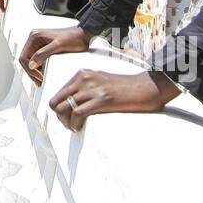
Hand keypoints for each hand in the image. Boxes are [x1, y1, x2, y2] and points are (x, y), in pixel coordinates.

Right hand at [16, 27, 90, 84]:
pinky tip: (43, 73)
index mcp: (35, 36)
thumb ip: (43, 54)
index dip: (29, 69)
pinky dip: (38, 67)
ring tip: (41, 79)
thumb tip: (31, 64)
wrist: (83, 34)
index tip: (39, 77)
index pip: (24, 56)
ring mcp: (38, 43)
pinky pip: (36, 59)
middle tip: (39, 81)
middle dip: (31, 71)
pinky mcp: (43, 47)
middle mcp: (34, 38)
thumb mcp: (58, 46)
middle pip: (25, 59)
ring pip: (30, 60)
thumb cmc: (73, 37)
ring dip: (34, 70)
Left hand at [49, 69, 179, 130]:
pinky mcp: (102, 100)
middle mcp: (84, 79)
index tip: (68, 118)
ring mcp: (92, 89)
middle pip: (57, 101)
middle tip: (69, 125)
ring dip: (66, 123)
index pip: (58, 94)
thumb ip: (85, 88)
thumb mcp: (100, 81)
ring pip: (64, 109)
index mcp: (82, 74)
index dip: (59, 109)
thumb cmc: (125, 88)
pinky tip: (79, 128)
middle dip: (59, 116)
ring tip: (74, 128)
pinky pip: (77, 114)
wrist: (146, 87)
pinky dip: (75, 124)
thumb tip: (71, 104)